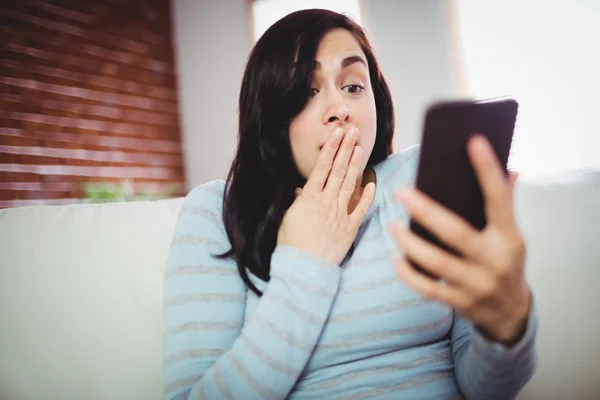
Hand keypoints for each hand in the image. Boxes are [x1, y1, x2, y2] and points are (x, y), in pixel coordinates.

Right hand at [277, 127, 375, 265]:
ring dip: (355, 165)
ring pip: (349, 184)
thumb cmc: (291, 244)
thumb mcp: (287, 219)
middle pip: (338, 170)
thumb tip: (299, 190)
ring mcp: (339, 214)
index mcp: (309, 198)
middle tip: (352, 132)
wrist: (304, 267)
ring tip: (360, 148)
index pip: (322, 167)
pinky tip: (372, 183)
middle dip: (345, 149)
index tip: (336, 133)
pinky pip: (360, 209)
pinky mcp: (350, 228)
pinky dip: (367, 196)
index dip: (330, 148)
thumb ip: (296, 203)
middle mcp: (326, 202)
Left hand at [392, 135, 530, 343]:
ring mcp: (476, 284)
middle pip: (457, 233)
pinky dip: (409, 273)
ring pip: (437, 263)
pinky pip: (428, 288)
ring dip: (411, 243)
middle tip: (400, 192)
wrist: (511, 314)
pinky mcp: (460, 302)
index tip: (473, 141)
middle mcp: (494, 261)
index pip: (499, 199)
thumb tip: (509, 169)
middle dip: (426, 212)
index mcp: (509, 237)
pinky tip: (396, 257)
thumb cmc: (506, 263)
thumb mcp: (512, 236)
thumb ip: (506, 205)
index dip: (487, 170)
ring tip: (393, 225)